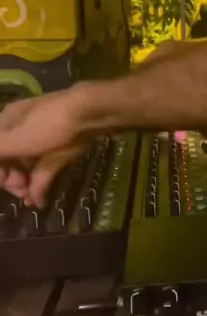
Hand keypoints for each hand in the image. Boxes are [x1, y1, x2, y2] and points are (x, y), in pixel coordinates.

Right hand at [0, 88, 89, 206]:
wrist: (90, 113)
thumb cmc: (47, 124)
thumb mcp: (14, 139)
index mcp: (7, 122)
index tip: (4, 183)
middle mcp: (23, 131)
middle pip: (10, 161)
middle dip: (12, 180)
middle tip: (20, 191)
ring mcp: (44, 141)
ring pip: (28, 168)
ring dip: (26, 187)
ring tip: (29, 200)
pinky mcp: (62, 150)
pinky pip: (46, 170)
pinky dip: (41, 186)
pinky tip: (39, 202)